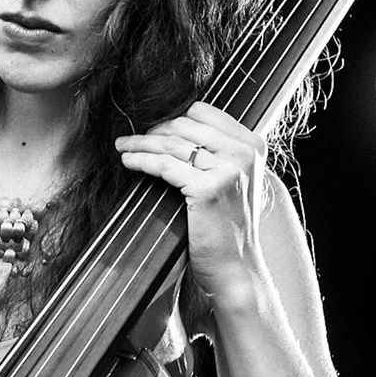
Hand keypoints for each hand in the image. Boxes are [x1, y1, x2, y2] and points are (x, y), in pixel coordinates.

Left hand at [115, 100, 267, 297]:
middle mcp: (244, 152)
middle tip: (132, 139)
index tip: (154, 128)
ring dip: (140, 143)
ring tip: (123, 147)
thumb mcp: (232, 179)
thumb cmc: (227, 225)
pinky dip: (142, 160)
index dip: (174, 117)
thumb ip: (215, 152)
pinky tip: (129, 161)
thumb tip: (173, 128)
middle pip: (184, 125)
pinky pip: (164, 165)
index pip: (204, 112)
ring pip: (171, 143)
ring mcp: (228, 169)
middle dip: (153, 130)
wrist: (236, 265)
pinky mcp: (208, 188)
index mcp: (252, 144)